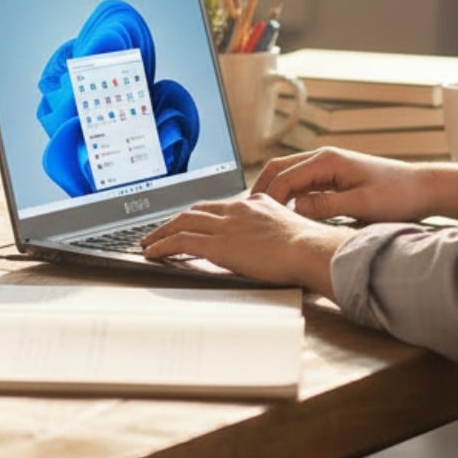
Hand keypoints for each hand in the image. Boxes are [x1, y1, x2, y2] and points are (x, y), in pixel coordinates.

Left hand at [140, 195, 350, 297]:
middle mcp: (235, 210)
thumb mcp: (288, 227)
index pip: (216, 206)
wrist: (310, 249)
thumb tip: (267, 238)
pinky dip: (162, 246)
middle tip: (158, 231)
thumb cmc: (307, 247)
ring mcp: (225, 226)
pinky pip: (181, 242)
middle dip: (173, 221)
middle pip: (194, 211)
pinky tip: (152, 253)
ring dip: (160, 233)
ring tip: (148, 242)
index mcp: (253, 204)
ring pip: (182, 223)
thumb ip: (271, 227)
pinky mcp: (218, 244)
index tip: (187, 221)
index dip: (197, 214)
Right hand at [252, 147, 428, 223]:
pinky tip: (284, 212)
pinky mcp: (335, 176)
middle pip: (279, 168)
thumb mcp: (361, 205)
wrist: (423, 189)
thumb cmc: (398, 196)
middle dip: (261, 188)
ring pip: (288, 174)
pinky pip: (302, 182)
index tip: (256, 219)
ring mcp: (329, 166)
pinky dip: (288, 194)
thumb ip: (326, 206)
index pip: (284, 177)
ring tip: (259, 213)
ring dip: (273, 190)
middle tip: (246, 212)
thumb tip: (294, 209)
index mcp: (327, 161)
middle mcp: (324, 158)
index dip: (268, 198)